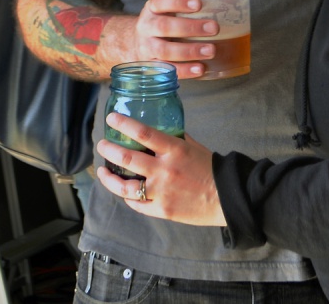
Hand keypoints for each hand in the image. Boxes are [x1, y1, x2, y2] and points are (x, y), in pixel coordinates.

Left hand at [96, 113, 224, 225]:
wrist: (226, 197)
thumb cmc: (211, 169)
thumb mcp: (193, 146)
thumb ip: (174, 138)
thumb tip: (158, 129)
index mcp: (175, 150)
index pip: (144, 133)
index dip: (124, 124)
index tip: (112, 118)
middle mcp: (165, 170)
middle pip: (127, 158)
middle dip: (109, 150)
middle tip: (102, 145)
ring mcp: (161, 192)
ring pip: (124, 186)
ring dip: (109, 177)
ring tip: (103, 170)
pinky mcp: (161, 210)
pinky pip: (136, 204)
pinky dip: (126, 196)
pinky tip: (122, 189)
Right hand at [133, 0, 221, 78]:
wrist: (135, 42)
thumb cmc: (162, 22)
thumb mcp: (167, 10)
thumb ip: (187, 9)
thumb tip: (225, 6)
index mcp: (152, 8)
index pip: (162, 1)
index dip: (179, 2)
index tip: (198, 4)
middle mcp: (146, 27)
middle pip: (164, 27)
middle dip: (190, 28)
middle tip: (214, 28)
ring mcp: (146, 48)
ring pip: (165, 50)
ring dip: (189, 51)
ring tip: (211, 50)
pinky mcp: (151, 66)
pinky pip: (167, 70)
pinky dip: (185, 70)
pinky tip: (200, 68)